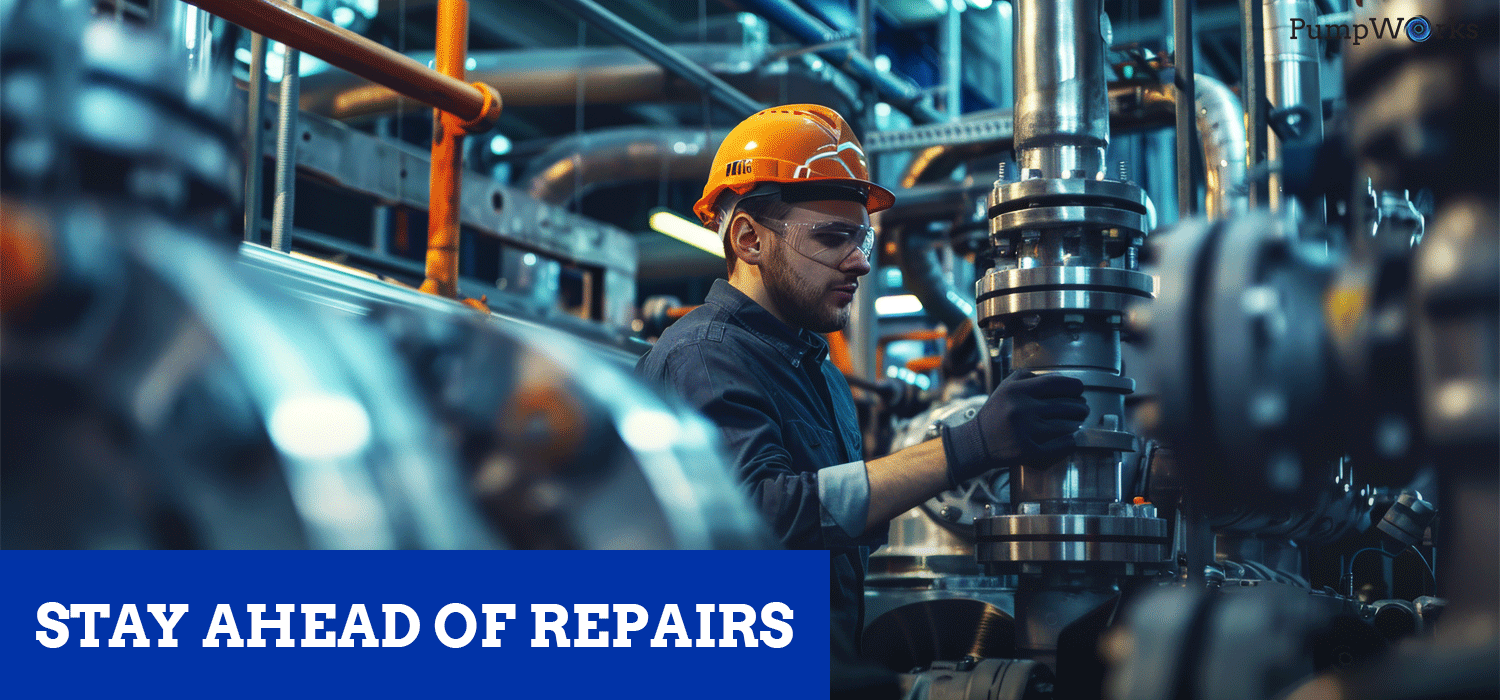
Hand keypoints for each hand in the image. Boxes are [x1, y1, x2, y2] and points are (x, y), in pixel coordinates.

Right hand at [941, 371, 1088, 485]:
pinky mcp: (1026, 451)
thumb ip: (1028, 377)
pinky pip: (1059, 446)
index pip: (1054, 383)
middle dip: (1080, 407)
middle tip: (1084, 409)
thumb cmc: (996, 412)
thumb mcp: (1005, 387)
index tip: (1080, 389)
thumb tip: (1059, 378)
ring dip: (1075, 424)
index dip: (1073, 385)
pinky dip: (1069, 442)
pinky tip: (1071, 439)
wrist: (976, 442)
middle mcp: (1020, 409)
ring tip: (1077, 422)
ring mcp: (1024, 431)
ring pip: (1065, 426)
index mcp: (1016, 391)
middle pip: (1064, 406)